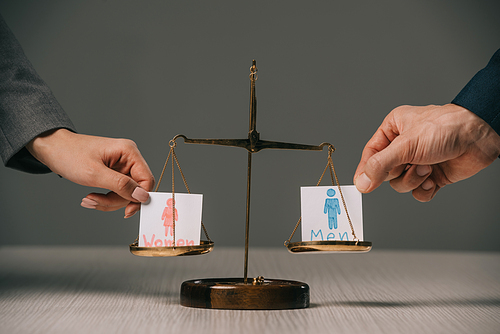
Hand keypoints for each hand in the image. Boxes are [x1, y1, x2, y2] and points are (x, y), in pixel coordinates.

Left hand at [27, 129, 154, 216]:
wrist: (51, 149)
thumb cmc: (69, 154)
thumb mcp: (95, 174)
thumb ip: (121, 185)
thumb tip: (142, 196)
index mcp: (129, 152)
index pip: (146, 179)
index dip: (139, 197)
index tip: (127, 211)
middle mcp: (128, 157)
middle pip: (136, 189)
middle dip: (116, 200)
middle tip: (97, 201)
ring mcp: (121, 165)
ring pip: (126, 193)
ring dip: (108, 201)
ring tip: (89, 200)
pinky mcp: (113, 172)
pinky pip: (117, 191)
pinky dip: (105, 198)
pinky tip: (91, 197)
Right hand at [353, 104, 499, 201]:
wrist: (479, 137)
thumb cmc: (446, 128)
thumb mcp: (405, 145)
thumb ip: (380, 165)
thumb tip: (362, 182)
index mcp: (393, 130)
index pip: (371, 154)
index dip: (367, 170)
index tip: (364, 184)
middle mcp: (404, 146)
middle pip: (385, 172)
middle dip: (399, 172)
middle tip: (410, 164)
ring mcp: (418, 162)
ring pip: (400, 184)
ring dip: (413, 180)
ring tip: (427, 168)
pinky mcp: (432, 176)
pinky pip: (417, 192)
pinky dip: (424, 190)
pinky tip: (433, 180)